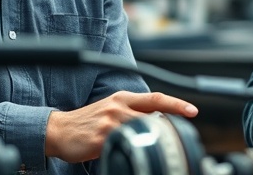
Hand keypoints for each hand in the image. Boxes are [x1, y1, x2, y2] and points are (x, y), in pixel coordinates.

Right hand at [44, 91, 197, 162]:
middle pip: (152, 113)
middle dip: (170, 123)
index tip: (193, 110)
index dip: (176, 104)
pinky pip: (122, 144)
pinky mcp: (101, 138)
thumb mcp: (112, 110)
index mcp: (123, 98)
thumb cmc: (88, 122)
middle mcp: (118, 106)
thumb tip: (158, 122)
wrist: (59, 130)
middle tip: (183, 131)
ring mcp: (110, 122)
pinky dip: (130, 149)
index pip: (156, 98)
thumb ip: (133, 113)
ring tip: (154, 146)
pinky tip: (130, 152)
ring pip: (140, 129)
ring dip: (149, 139)